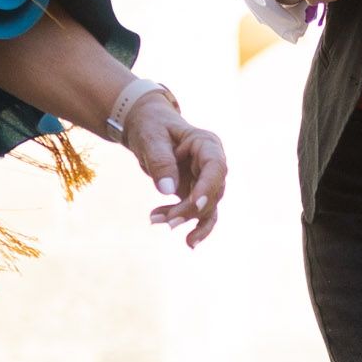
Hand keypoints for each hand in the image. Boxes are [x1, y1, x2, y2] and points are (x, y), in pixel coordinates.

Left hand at [121, 95, 226, 246]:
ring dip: (184, 218)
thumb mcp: (151, 138)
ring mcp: (205, 179)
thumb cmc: (150, 126)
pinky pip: (197, 213)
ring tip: (155, 220)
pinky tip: (178, 236)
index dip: (209, 188)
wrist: (146, 126)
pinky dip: (185, 222)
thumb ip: (161, 161)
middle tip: (166, 221)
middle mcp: (211, 163)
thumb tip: (168, 190)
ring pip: (205, 207)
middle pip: (211, 192)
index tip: (196, 205)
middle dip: (190, 209)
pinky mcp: (195, 192)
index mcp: (207, 144)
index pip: (215, 168)